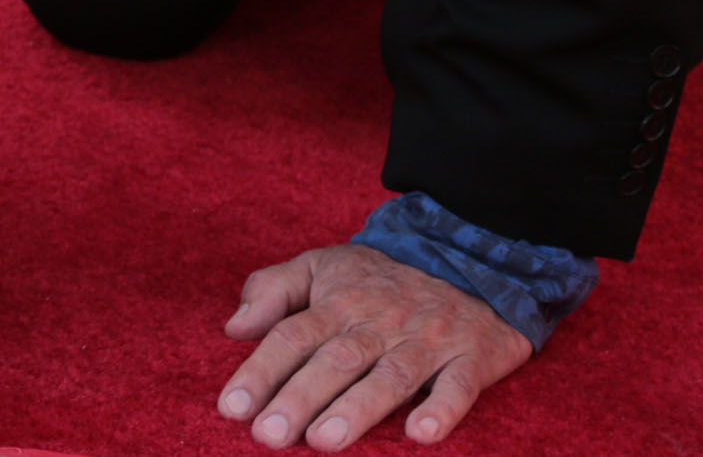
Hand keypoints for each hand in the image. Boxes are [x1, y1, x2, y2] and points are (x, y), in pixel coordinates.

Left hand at [217, 244, 531, 447]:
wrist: (472, 263)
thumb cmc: (381, 280)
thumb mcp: (323, 267)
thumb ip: (273, 290)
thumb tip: (234, 327)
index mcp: (339, 302)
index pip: (292, 336)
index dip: (260, 371)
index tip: (231, 407)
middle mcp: (380, 322)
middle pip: (335, 360)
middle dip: (299, 398)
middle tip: (269, 435)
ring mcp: (427, 340)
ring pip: (390, 375)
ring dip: (357, 409)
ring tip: (324, 441)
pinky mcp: (471, 358)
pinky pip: (458, 386)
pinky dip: (442, 409)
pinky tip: (420, 434)